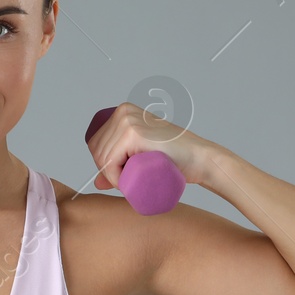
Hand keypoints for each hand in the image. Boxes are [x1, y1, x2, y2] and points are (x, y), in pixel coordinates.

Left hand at [85, 102, 206, 190]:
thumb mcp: (140, 159)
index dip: (104, 164)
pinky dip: (115, 176)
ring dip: (113, 176)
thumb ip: (119, 167)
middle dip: (107, 171)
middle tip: (129, 180)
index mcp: (122, 112)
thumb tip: (96, 182)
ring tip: (133, 180)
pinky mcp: (133, 133)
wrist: (199, 159)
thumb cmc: (174, 159)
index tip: (123, 174)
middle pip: (96, 150)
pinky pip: (110, 161)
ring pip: (102, 158)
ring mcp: (127, 120)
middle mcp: (123, 111)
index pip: (95, 143)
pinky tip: (129, 179)